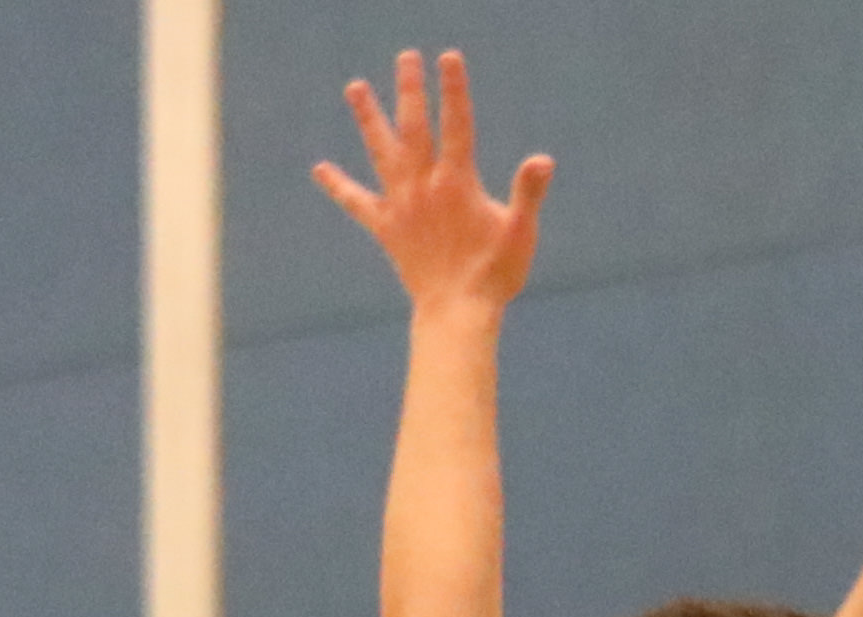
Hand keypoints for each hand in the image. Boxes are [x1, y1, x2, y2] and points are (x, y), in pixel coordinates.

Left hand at [313, 49, 551, 317]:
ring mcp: (401, 205)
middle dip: (411, 89)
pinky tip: (321, 169)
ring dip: (368, 118)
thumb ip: (528, 193)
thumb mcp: (520, 232)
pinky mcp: (386, 228)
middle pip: (414, 126)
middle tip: (406, 57)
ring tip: (355, 87)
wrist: (457, 313)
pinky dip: (339, 186)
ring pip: (381, 151)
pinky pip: (358, 203)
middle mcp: (423, 186)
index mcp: (457, 183)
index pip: (457, 125)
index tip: (448, 58)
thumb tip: (542, 160)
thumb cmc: (495, 275)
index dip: (454, 89)